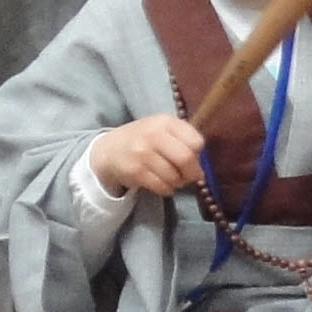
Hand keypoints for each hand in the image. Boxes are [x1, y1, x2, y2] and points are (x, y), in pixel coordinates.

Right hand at [86, 114, 204, 197]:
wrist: (109, 149)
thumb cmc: (144, 139)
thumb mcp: (162, 129)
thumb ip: (184, 138)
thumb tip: (202, 163)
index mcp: (165, 122)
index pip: (196, 141)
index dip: (198, 154)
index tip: (193, 158)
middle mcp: (153, 134)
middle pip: (186, 159)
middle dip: (192, 172)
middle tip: (190, 176)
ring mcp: (142, 153)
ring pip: (174, 176)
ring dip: (178, 182)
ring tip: (172, 178)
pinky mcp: (135, 171)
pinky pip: (162, 186)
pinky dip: (167, 189)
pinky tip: (162, 184)